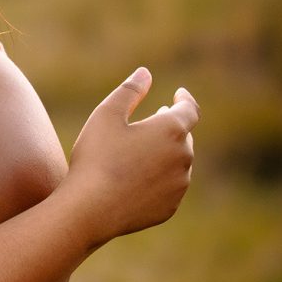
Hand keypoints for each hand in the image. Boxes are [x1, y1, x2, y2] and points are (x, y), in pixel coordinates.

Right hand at [60, 68, 199, 241]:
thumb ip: (129, 91)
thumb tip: (145, 72)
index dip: (185, 99)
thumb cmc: (96, 157)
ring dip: (164, 155)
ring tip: (138, 156)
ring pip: (177, 163)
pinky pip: (168, 188)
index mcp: (171, 130)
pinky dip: (158, 180)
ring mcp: (179, 184)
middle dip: (170, 128)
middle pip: (183, 137)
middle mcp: (183, 156)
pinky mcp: (170, 207)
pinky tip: (134, 181)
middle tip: (152, 125)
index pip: (189, 109)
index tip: (179, 94)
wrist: (91, 208)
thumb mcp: (106, 115)